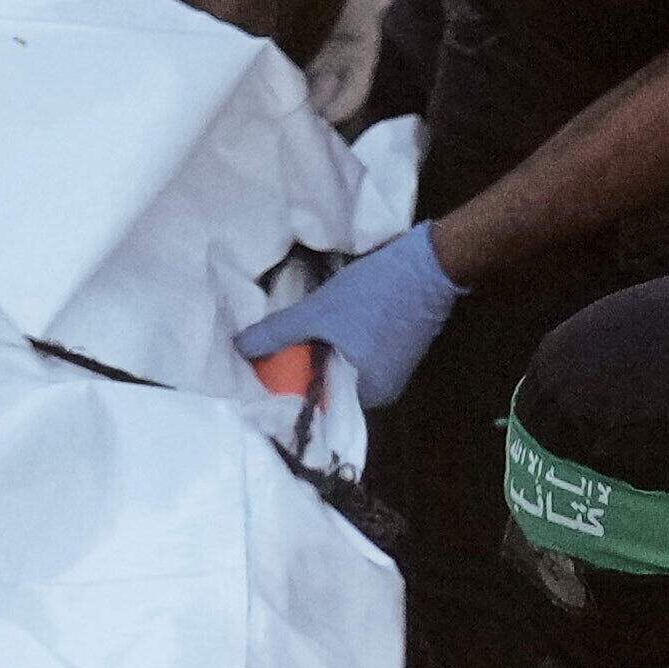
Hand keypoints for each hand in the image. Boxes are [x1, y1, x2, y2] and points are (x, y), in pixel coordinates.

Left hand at [230, 222, 460, 410]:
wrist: (430, 262)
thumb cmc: (375, 293)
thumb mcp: (319, 311)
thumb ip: (278, 333)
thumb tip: (239, 348)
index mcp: (367, 395)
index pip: (318, 405)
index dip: (289, 387)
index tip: (265, 368)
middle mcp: (382, 392)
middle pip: (330, 386)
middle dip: (303, 367)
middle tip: (276, 347)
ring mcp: (393, 369)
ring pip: (343, 367)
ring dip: (321, 352)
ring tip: (298, 334)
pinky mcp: (398, 348)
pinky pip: (359, 354)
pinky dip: (340, 342)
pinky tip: (326, 325)